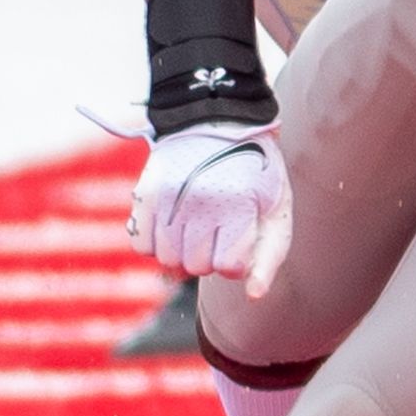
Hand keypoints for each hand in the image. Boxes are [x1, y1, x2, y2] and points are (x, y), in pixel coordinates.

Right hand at [130, 122, 293, 295]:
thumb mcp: (275, 206)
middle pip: (196, 266)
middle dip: (209, 255)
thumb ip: (270, 255)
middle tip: (217, 228)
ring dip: (182, 252)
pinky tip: (172, 225)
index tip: (240, 237)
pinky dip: (155, 243)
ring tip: (195, 226)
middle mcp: (199, 203)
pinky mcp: (144, 194)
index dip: (236, 259)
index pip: (229, 267)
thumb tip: (253, 295)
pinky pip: (140, 245)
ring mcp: (167, 199)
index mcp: (238, 206)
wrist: (218, 119)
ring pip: (167, 261)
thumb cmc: (255, 171)